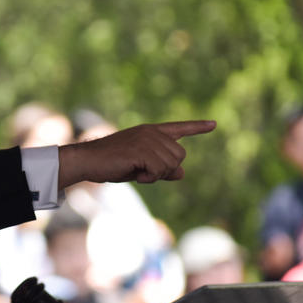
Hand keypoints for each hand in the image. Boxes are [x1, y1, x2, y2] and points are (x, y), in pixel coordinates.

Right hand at [58, 120, 215, 187]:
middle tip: (144, 172)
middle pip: (179, 156)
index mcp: (151, 132)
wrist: (89, 161)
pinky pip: (158, 171)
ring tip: (136, 171)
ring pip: (171, 165)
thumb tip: (182, 173)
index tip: (213, 124)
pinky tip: (135, 174)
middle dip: (165, 170)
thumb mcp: (141, 168)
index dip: (197, 127)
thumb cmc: (112, 164)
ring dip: (156, 175)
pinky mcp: (141, 150)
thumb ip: (162, 169)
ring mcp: (147, 139)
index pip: (179, 128)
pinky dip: (148, 178)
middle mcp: (152, 132)